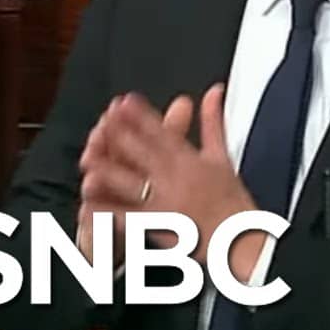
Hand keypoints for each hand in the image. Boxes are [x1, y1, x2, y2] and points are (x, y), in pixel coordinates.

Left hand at [78, 85, 268, 280]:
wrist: (241, 238)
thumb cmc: (232, 200)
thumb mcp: (223, 156)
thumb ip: (213, 121)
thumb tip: (214, 91)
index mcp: (190, 160)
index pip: (162, 133)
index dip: (141, 115)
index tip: (125, 101)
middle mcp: (175, 179)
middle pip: (143, 152)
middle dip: (120, 134)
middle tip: (101, 120)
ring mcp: (164, 203)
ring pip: (131, 183)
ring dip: (109, 169)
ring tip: (88, 157)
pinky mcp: (157, 227)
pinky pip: (127, 219)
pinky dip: (107, 212)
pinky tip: (88, 204)